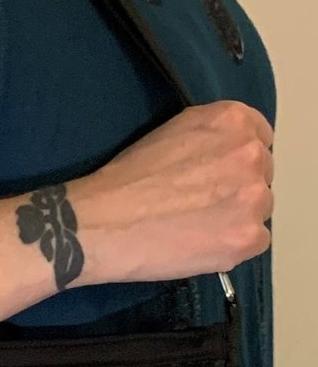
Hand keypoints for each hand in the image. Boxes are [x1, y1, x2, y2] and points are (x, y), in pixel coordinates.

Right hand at [68, 99, 274, 283]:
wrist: (104, 222)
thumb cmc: (128, 177)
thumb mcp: (173, 131)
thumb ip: (212, 138)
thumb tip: (225, 159)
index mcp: (233, 121)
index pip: (260, 138)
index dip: (236, 159)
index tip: (216, 174)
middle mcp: (251, 155)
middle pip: (261, 175)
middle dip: (237, 189)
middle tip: (200, 204)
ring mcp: (253, 198)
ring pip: (259, 210)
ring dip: (236, 218)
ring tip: (197, 227)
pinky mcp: (248, 237)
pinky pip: (256, 242)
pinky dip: (233, 245)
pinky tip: (201, 244)